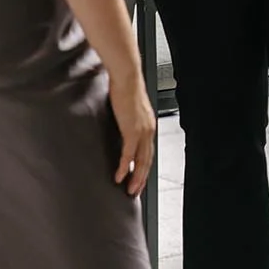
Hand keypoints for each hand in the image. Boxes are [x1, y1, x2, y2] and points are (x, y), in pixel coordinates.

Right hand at [110, 76, 155, 196]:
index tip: (138, 178)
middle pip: (147, 160)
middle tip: (135, 191)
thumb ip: (128, 119)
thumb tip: (123, 124)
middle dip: (141, 178)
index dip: (143, 167)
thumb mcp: (129, 108)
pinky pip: (128, 155)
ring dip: (135, 178)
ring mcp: (141, 132)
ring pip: (140, 161)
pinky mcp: (132, 131)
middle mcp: (149, 130)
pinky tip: (119, 176)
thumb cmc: (126, 88)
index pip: (148, 152)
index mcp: (149, 125)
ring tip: (129, 190)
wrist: (127, 78)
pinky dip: (123, 167)